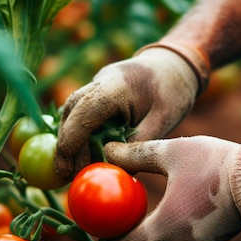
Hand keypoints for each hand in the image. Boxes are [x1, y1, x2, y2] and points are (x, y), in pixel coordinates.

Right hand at [55, 43, 209, 179]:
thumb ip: (138, 144)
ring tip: (76, 169)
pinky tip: (85, 154)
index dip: (71, 143)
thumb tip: (116, 171)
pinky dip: (78, 133)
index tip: (68, 170)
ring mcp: (96, 84)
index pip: (84, 112)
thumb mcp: (163, 121)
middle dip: (66, 146)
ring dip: (70, 140)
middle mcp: (100, 81)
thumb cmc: (173, 91)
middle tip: (68, 176)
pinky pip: (80, 112)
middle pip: (71, 113)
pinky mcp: (96, 91)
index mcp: (118, 85)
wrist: (174, 64)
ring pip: (71, 113)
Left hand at [99, 136, 240, 240]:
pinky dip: (179, 230)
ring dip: (158, 235)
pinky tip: (181, 209)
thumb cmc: (212, 163)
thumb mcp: (170, 152)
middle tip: (124, 222)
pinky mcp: (216, 239)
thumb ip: (136, 155)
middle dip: (134, 239)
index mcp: (165, 225)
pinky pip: (189, 240)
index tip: (100, 236)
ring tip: (151, 214)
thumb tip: (106, 151)